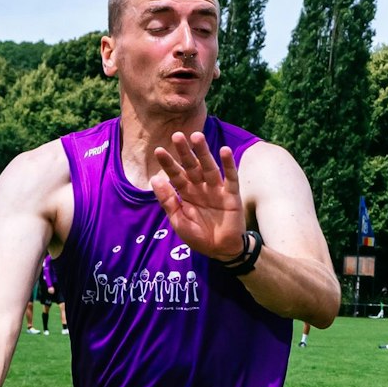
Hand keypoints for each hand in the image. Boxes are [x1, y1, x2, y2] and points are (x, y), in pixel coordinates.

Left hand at [150, 132, 244, 261]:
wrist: (221, 250)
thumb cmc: (198, 237)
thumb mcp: (178, 221)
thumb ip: (168, 200)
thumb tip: (154, 179)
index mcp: (186, 193)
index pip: (175, 175)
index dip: (168, 163)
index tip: (159, 150)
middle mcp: (201, 188)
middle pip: (191, 167)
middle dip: (184, 152)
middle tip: (177, 136)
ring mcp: (217, 190)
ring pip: (209, 167)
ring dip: (203, 152)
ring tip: (197, 137)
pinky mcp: (232, 195)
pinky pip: (231, 177)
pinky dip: (229, 164)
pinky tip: (225, 151)